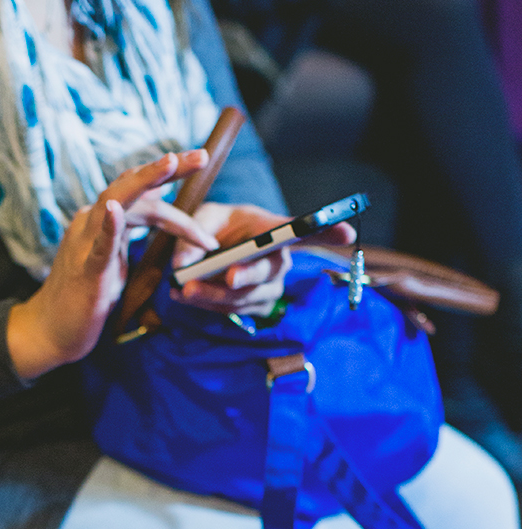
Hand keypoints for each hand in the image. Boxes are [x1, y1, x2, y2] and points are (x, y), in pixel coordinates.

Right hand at [7, 150, 208, 378]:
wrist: (52, 330)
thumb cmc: (88, 296)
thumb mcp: (118, 261)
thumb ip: (134, 237)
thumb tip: (163, 220)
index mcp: (106, 221)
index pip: (147, 200)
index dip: (181, 203)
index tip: (208, 197)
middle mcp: (92, 221)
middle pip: (134, 186)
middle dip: (169, 169)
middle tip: (202, 154)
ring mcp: (86, 242)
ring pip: (115, 201)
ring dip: (144, 181)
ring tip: (169, 162)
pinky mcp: (85, 268)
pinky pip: (98, 244)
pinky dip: (108, 225)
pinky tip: (115, 208)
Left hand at [170, 203, 356, 320]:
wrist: (213, 249)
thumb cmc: (216, 226)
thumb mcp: (203, 217)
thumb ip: (193, 234)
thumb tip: (183, 263)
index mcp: (272, 230)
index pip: (303, 232)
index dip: (327, 231)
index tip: (347, 230)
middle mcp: (279, 261)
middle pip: (269, 271)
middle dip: (248, 275)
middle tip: (228, 276)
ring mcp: (269, 288)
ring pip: (246, 297)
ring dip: (214, 294)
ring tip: (184, 288)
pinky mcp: (254, 308)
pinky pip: (231, 310)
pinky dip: (205, 303)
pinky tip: (182, 294)